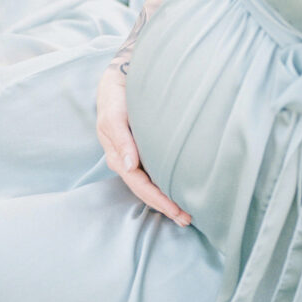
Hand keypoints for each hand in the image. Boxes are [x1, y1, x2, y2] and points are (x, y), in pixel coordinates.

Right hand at [95, 63, 191, 226]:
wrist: (117, 81)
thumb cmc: (115, 97)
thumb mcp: (114, 114)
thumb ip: (121, 139)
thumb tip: (130, 167)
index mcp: (117, 157)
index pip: (139, 185)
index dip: (158, 200)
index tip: (176, 210)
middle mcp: (125, 162)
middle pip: (145, 191)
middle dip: (165, 207)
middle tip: (187, 219)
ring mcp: (132, 159)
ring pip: (148, 187)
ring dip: (165, 201)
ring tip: (185, 213)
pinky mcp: (140, 153)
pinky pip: (152, 176)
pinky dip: (164, 188)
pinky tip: (176, 193)